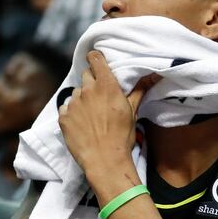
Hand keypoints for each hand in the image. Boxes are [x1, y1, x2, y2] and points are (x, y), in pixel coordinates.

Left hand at [58, 50, 158, 173]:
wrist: (104, 159)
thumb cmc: (122, 135)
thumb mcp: (133, 111)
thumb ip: (139, 89)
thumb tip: (154, 75)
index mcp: (106, 85)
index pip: (94, 58)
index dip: (96, 59)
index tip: (98, 63)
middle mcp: (87, 90)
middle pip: (86, 74)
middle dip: (92, 81)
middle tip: (100, 95)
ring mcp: (73, 103)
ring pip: (76, 92)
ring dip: (83, 98)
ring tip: (92, 113)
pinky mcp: (63, 117)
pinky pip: (66, 107)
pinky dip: (73, 112)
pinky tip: (82, 123)